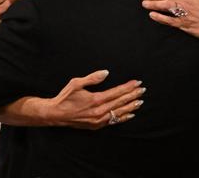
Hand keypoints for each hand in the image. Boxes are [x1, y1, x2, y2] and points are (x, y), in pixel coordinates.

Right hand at [0, 70, 145, 128]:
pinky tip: (130, 114)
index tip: (137, 82)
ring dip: (130, 106)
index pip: (117, 92)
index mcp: (96, 99)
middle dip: (133, 95)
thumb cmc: (65, 97)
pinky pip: (113, 121)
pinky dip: (123, 117)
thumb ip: (93, 78)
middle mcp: (99, 111)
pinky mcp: (96, 125)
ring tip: (140, 101)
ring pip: (119, 112)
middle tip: (143, 89)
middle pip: (120, 102)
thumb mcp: (76, 83)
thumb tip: (106, 72)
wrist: (55, 114)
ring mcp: (98, 120)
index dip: (128, 87)